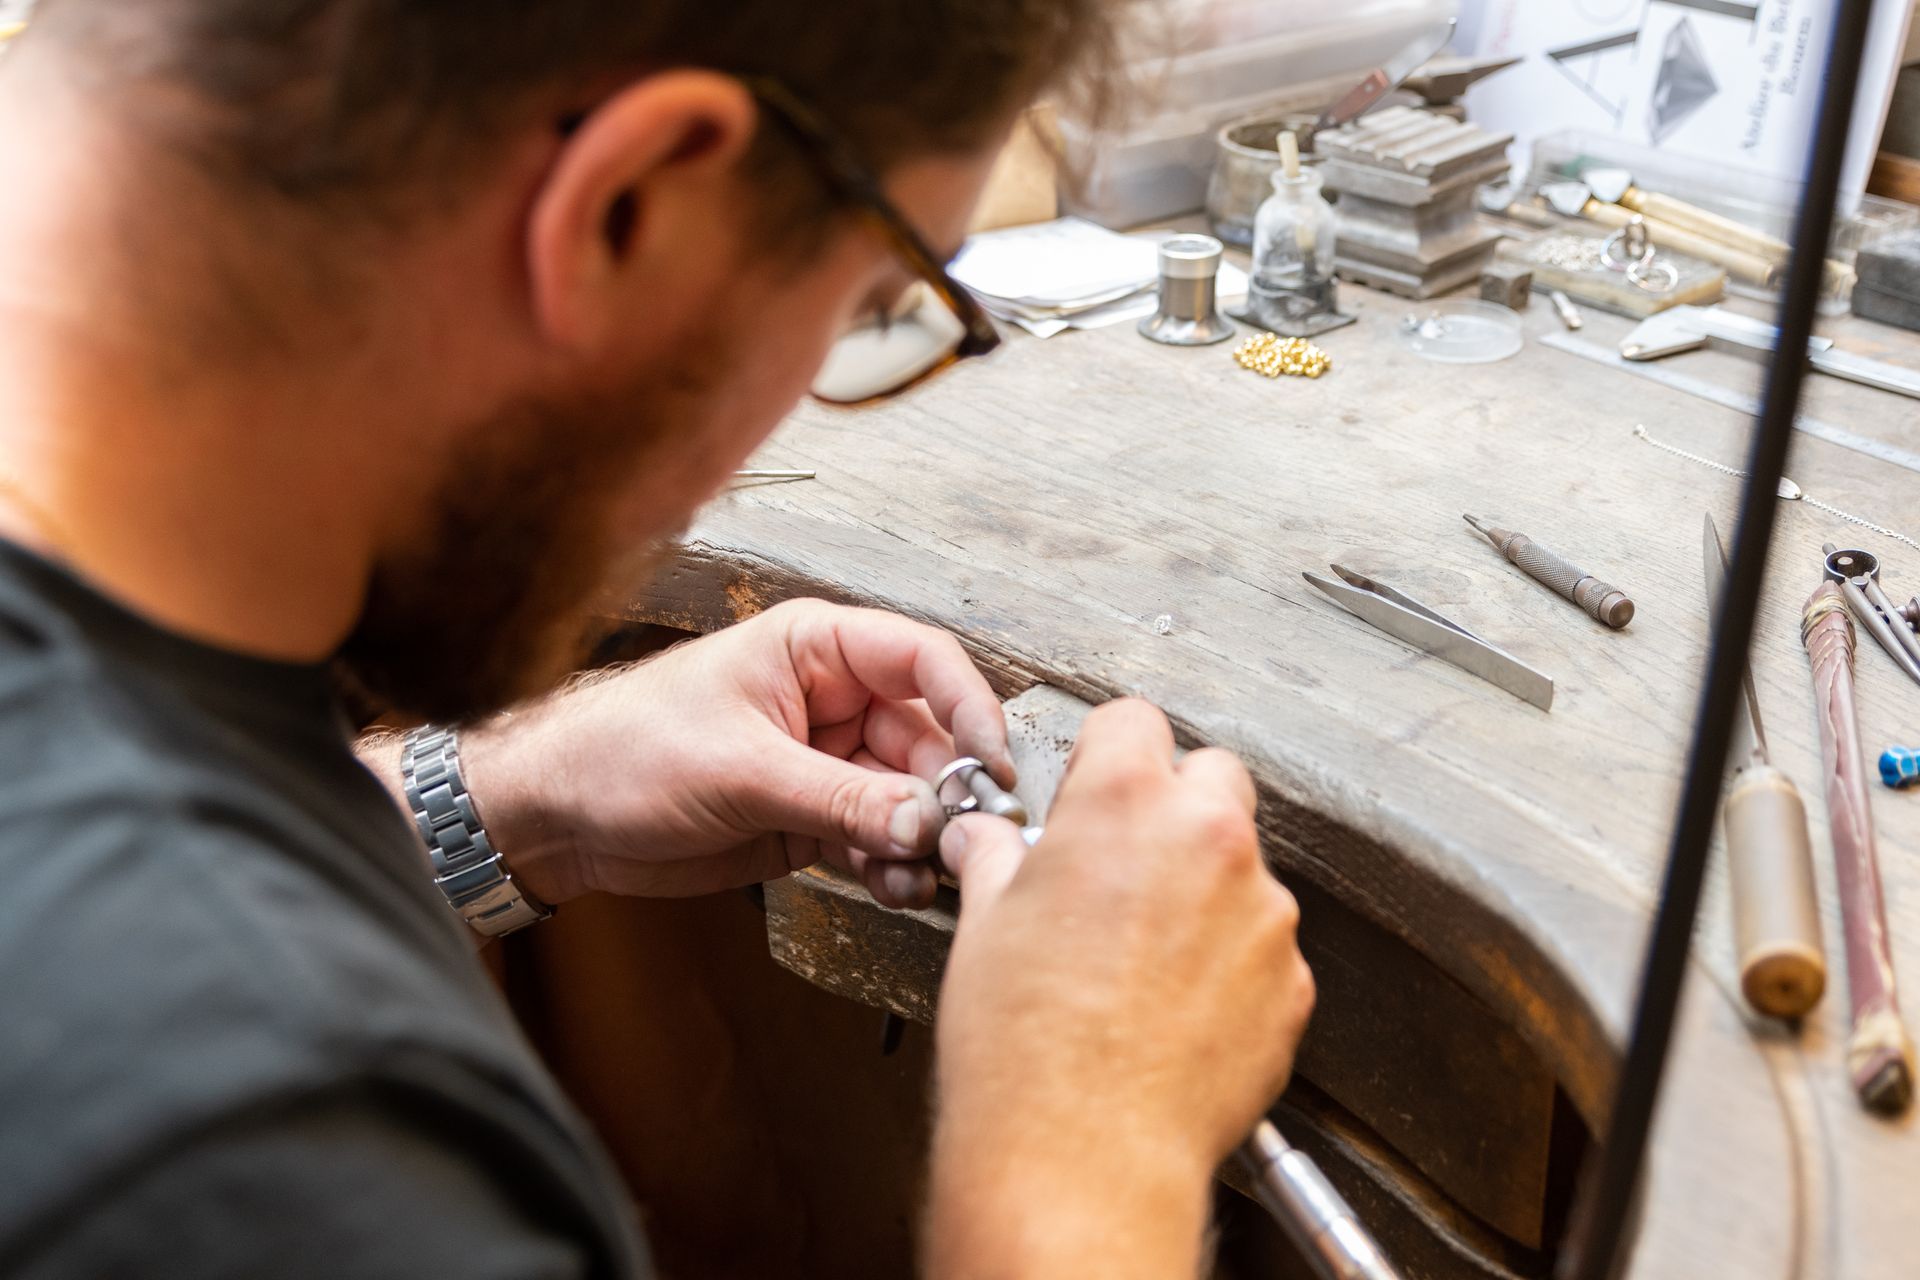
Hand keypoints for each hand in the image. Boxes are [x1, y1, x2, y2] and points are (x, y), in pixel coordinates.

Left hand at [461, 599, 1012, 907]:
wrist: (555, 816)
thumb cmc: (623, 751)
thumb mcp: (741, 770)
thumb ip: (842, 798)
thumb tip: (925, 821)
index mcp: (816, 649)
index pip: (923, 660)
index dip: (968, 707)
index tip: (992, 764)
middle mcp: (832, 700)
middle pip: (928, 737)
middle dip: (947, 791)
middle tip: (958, 841)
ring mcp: (824, 761)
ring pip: (907, 796)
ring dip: (921, 839)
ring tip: (918, 875)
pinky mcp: (811, 817)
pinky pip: (875, 839)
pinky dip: (891, 866)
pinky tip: (892, 888)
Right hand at [925, 700, 1313, 1278]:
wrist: (1080, 1154)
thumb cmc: (1026, 1047)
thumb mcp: (985, 923)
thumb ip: (997, 857)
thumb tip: (987, 841)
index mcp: (1124, 803)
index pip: (1133, 721)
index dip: (1106, 753)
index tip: (1092, 785)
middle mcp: (1207, 840)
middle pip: (1211, 777)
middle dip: (1172, 807)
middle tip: (1123, 862)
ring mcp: (1262, 912)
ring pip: (1243, 866)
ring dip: (1204, 890)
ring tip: (1140, 956)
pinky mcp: (1292, 982)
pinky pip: (1264, 947)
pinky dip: (1229, 963)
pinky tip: (1172, 1005)